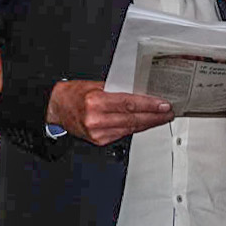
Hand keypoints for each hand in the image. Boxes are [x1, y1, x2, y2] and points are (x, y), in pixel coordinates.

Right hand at [47, 78, 173, 145]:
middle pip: (133, 119)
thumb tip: (141, 93)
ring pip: (130, 128)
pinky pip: (122, 134)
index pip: (129, 104)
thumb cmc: (75, 94)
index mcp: (96, 101)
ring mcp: (97, 132)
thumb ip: (117, 90)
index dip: (149, 106)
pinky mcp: (98, 141)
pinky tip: (144, 124)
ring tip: (161, 118)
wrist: (56, 108)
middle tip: (168, 113)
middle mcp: (96, 118)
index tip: (164, 105)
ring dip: (148, 124)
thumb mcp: (95, 85)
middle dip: (154, 117)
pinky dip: (135, 129)